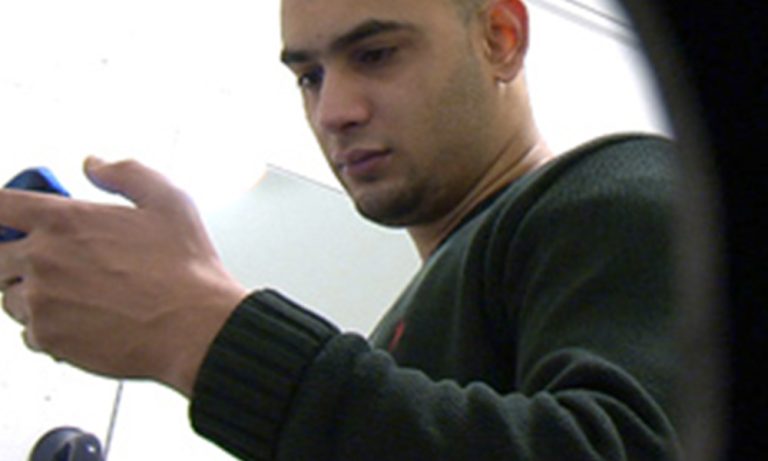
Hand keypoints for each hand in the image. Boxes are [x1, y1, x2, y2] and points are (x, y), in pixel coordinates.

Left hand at [0, 157, 247, 395]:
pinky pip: (26, 332)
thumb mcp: (169, 201)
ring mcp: (41, 301)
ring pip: (8, 295)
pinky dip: (46, 327)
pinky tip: (82, 321)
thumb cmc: (186, 269)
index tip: (10, 218)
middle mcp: (43, 258)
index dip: (2, 209)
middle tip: (52, 262)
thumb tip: (93, 165)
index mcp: (64, 219)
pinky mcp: (48, 338)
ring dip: (30, 292)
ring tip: (74, 294)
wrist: (195, 328)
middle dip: (16, 256)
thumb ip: (125, 173)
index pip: (0, 204)